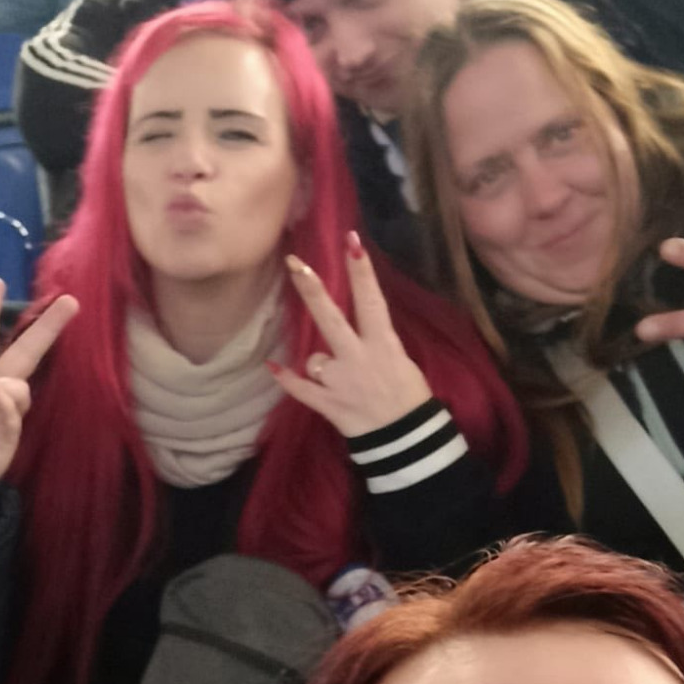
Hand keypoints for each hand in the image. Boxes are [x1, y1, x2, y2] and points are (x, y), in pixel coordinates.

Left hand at [269, 232, 434, 437]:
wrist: (406, 442)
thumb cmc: (411, 400)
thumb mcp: (402, 363)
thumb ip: (377, 344)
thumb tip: (360, 332)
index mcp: (384, 345)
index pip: (371, 301)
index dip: (361, 271)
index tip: (350, 241)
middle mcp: (358, 358)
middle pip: (331, 318)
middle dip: (313, 290)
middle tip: (296, 265)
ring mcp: (339, 382)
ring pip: (314, 359)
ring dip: (320, 365)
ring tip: (340, 382)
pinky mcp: (327, 404)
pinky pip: (300, 389)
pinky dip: (287, 379)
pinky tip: (272, 368)